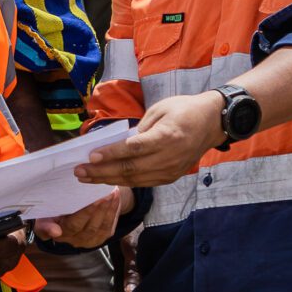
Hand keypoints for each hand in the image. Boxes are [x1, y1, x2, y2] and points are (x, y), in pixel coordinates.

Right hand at [34, 187, 125, 251]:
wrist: (73, 207)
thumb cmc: (57, 206)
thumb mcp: (46, 209)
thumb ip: (46, 221)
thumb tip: (54, 232)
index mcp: (53, 230)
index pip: (50, 229)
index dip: (52, 230)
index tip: (56, 230)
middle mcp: (70, 239)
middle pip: (81, 227)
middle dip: (92, 211)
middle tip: (100, 196)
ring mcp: (85, 241)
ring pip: (98, 228)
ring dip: (106, 210)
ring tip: (111, 194)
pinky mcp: (99, 238)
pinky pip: (108, 227)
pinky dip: (113, 212)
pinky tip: (115, 199)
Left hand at [76, 93, 221, 189]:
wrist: (212, 122)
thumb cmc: (184, 110)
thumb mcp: (160, 109)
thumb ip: (140, 128)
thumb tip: (118, 144)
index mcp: (167, 137)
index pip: (134, 149)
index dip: (112, 154)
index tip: (91, 156)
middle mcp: (169, 157)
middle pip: (130, 169)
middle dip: (102, 171)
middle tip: (79, 171)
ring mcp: (171, 171)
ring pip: (134, 180)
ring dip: (108, 179)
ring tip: (87, 177)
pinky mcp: (170, 177)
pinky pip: (143, 182)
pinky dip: (123, 182)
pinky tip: (106, 179)